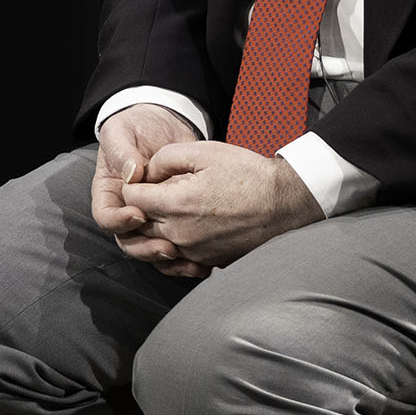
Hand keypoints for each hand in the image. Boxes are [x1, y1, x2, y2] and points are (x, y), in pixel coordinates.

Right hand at [92, 104, 209, 277]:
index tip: (138, 214)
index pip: (106, 216)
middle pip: (127, 240)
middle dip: (144, 247)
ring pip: (150, 247)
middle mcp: (126, 209)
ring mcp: (150, 216)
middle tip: (165, 246)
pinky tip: (198, 260)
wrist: (164, 123)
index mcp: (109, 192)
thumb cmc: (135, 125)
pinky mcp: (173, 219)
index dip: (119, 221)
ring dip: (164, 256)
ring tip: (181, 255)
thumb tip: (132, 174)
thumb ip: (122, 151)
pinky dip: (184, 257)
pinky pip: (174, 244)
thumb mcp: (120, 130)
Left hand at [118, 142, 323, 268]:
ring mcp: (193, 252)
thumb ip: (165, 158)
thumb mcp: (204, 152)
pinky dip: (170, 248)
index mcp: (177, 204)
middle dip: (140, 207)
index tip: (147, 178)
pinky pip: (174, 262)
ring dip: (153, 228)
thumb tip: (146, 171)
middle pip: (138, 225)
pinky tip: (181, 231)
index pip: (131, 199)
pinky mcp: (207, 262)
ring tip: (167, 211)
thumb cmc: (248, 176)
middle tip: (155, 192)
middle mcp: (180, 234)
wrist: (284, 204)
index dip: (135, 184)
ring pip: (153, 245)